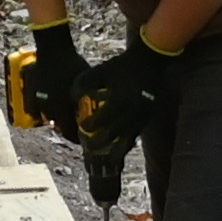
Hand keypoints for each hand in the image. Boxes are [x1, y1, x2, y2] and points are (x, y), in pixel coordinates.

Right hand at [17, 22, 89, 140]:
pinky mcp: (32, 93)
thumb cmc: (72, 64)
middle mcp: (49, 109)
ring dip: (57, 119)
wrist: (53, 50)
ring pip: (49, 118)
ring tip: (64, 114)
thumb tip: (100, 110)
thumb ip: (88, 100)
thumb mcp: (85, 83)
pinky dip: (45, 110)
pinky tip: (52, 105)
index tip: (83, 140)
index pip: (69, 133)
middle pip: (59, 127)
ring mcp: (38, 101)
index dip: (77, 139)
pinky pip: (38, 108)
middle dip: (68, 128)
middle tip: (76, 126)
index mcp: (62, 109)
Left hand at [91, 34, 182, 149]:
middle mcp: (130, 113)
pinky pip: (135, 136)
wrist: (149, 63)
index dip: (89, 125)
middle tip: (88, 147)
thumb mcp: (100, 70)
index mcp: (118, 101)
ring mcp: (140, 118)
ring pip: (127, 141)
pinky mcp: (146, 119)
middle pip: (112, 135)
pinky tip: (119, 146)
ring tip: (106, 157)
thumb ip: (83, 83)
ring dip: (115, 151)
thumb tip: (72, 98)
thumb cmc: (122, 67)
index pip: (100, 120)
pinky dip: (126, 144)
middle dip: (99, 143)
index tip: (82, 126)